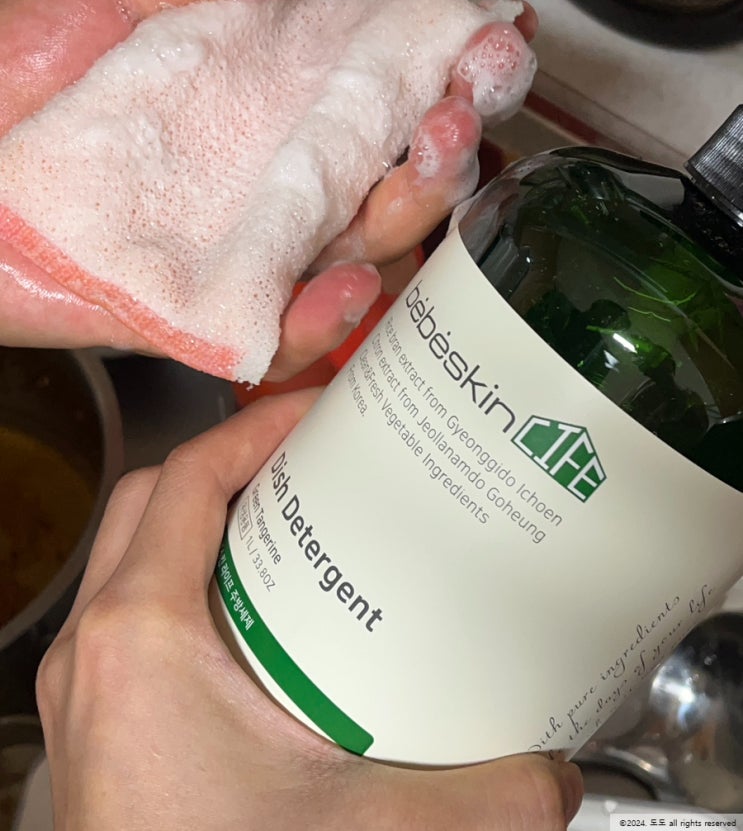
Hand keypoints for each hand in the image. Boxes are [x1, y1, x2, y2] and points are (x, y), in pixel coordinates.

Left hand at [0, 0, 535, 380]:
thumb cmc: (8, 94)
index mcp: (263, 105)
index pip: (377, 93)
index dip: (444, 72)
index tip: (487, 49)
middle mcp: (270, 182)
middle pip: (390, 182)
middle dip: (444, 153)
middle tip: (453, 117)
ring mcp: (245, 251)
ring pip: (360, 255)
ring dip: (405, 222)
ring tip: (419, 176)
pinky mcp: (206, 314)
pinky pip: (284, 333)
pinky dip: (324, 320)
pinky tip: (346, 285)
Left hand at [37, 391, 581, 830]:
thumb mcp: (371, 827)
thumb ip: (484, 795)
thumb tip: (550, 774)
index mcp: (141, 640)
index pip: (188, 482)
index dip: (254, 429)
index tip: (311, 414)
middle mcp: (97, 654)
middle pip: (155, 505)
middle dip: (233, 466)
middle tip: (308, 462)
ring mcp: (89, 690)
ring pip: (139, 559)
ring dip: (210, 528)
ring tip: (292, 532)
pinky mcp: (103, 724)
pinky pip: (139, 619)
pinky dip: (196, 591)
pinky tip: (264, 628)